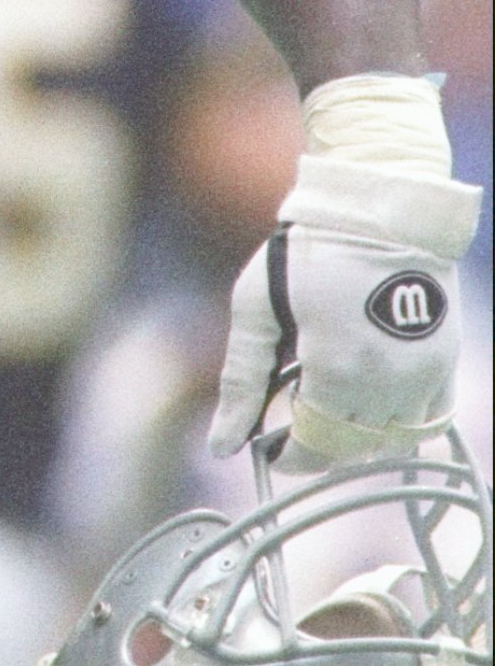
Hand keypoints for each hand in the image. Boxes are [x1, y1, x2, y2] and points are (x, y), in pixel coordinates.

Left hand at [209, 154, 475, 465]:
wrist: (379, 208)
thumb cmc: (308, 251)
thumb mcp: (256, 309)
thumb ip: (241, 379)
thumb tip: (222, 444)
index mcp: (335, 372)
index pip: (314, 448)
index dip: (289, 457)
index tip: (269, 449)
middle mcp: (384, 384)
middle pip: (351, 450)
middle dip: (319, 446)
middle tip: (295, 423)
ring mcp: (421, 376)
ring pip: (392, 442)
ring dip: (360, 439)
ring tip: (333, 407)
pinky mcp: (444, 362)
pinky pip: (429, 421)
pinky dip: (400, 424)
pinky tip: (373, 402)